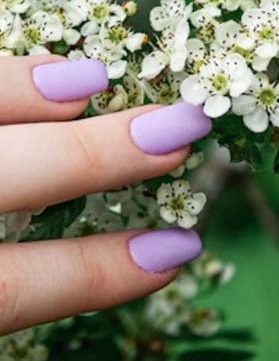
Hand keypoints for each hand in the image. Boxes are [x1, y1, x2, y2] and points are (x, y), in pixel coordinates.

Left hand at [0, 54, 210, 334]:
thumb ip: (21, 292)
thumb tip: (139, 257)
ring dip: (23, 90)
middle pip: (2, 177)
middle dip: (94, 157)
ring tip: (94, 78)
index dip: (95, 271)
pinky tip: (36, 68)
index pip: (12, 289)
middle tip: (179, 129)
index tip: (179, 250)